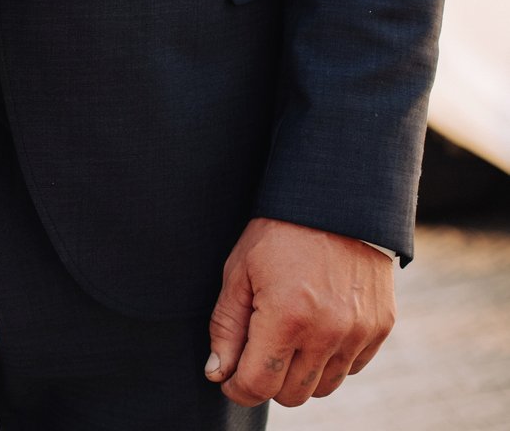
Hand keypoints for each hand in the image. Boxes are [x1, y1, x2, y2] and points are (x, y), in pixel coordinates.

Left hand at [206, 218, 395, 407]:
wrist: (336, 202)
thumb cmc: (278, 235)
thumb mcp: (238, 273)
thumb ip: (226, 327)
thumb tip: (218, 372)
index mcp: (286, 317)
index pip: (259, 384)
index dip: (237, 388)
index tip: (229, 379)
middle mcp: (328, 331)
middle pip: (293, 394)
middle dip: (267, 381)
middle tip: (256, 353)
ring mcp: (359, 332)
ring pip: (323, 387)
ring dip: (300, 374)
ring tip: (286, 338)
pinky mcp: (381, 328)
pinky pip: (351, 368)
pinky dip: (330, 360)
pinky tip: (315, 330)